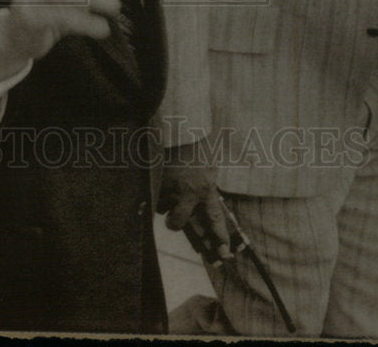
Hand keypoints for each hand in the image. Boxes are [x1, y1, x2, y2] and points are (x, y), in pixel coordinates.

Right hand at [158, 144, 231, 259]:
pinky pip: (153, 193)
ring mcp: (171, 185)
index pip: (215, 219)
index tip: (224, 252)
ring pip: (161, 207)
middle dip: (174, 223)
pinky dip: (155, 190)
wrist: (187, 126)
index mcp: (206, 188)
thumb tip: (196, 212)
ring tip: (169, 185)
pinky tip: (161, 179)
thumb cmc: (200, 148)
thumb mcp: (209, 171)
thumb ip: (205, 191)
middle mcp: (189, 191)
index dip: (219, 237)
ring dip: (163, 202)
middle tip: (174, 219)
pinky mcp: (157, 177)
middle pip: (177, 222)